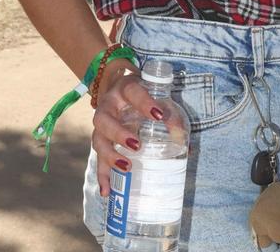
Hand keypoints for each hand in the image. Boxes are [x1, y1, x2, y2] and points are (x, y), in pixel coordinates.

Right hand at [91, 62, 158, 195]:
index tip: (159, 115)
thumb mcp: (156, 97)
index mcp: (125, 89)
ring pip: (98, 140)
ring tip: (126, 167)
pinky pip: (97, 159)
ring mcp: (101, 124)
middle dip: (119, 133)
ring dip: (110, 156)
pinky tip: (107, 191)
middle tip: (137, 145)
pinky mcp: (100, 141)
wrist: (121, 91)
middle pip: (104, 119)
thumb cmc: (144, 95)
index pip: (133, 92)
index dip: (144, 102)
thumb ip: (171, 115)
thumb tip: (183, 140)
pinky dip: (102, 176)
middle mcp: (108, 106)